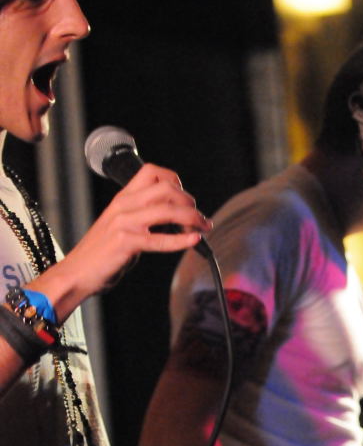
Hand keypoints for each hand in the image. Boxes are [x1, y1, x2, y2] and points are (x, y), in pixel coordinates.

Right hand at [36, 164, 211, 319]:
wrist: (77, 273)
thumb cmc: (100, 253)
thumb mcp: (121, 226)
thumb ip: (143, 219)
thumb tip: (173, 222)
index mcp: (123, 198)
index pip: (152, 172)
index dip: (175, 181)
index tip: (186, 198)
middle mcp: (124, 205)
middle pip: (165, 188)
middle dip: (189, 201)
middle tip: (200, 217)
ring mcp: (124, 223)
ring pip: (167, 210)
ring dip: (192, 218)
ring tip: (203, 228)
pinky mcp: (125, 243)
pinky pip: (160, 239)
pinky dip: (181, 240)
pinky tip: (193, 241)